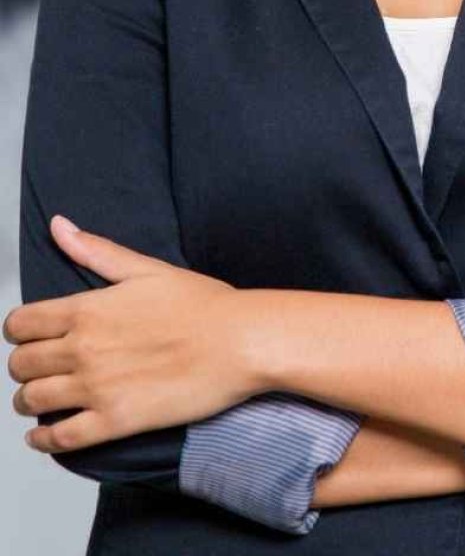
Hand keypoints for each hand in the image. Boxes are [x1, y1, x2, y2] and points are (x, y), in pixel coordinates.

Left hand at [5, 215, 256, 453]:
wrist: (242, 342)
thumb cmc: (205, 305)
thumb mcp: (149, 269)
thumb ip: (97, 251)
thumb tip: (59, 226)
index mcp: (88, 309)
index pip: (20, 324)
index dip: (21, 330)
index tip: (33, 334)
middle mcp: (83, 349)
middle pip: (20, 365)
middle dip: (25, 365)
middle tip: (42, 366)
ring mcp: (96, 388)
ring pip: (30, 401)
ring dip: (30, 400)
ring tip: (43, 397)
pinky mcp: (113, 421)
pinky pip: (57, 438)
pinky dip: (42, 439)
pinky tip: (45, 433)